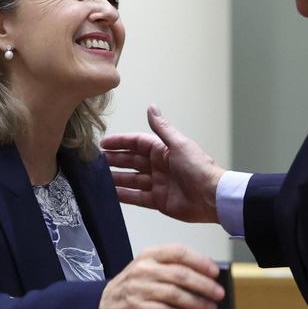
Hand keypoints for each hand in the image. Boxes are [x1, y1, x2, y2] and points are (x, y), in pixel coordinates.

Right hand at [97, 244, 223, 308]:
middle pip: (180, 274)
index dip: (200, 261)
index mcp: (150, 254)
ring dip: (196, 303)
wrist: (104, 302)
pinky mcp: (136, 307)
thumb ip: (172, 266)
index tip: (215, 272)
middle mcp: (144, 268)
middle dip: (203, 285)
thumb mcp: (149, 266)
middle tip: (219, 294)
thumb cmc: (134, 284)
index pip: (179, 252)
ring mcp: (139, 288)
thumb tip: (206, 272)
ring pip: (174, 294)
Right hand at [102, 105, 223, 223]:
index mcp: (163, 151)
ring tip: (98, 178)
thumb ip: (162, 128)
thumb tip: (151, 107)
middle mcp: (159, 166)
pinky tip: (111, 194)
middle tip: (95, 161)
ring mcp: (158, 184)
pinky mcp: (158, 201)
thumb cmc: (198, 168)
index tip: (103, 143)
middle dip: (114, 160)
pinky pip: (137, 197)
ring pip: (131, 179)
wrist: (211, 197)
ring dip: (116, 178)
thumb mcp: (178, 144)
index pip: (136, 143)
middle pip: (131, 161)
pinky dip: (124, 196)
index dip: (120, 142)